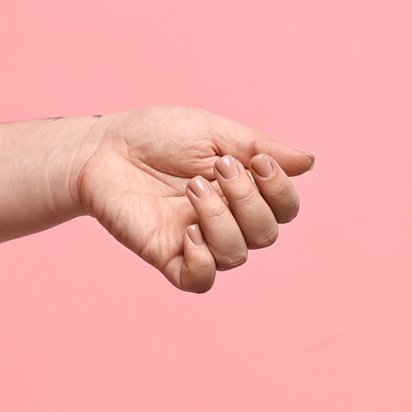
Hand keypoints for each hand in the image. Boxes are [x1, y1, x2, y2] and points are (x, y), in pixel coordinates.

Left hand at [70, 106, 313, 292]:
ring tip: (192, 188)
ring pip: (236, 255)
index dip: (280, 190)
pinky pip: (200, 280)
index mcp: (243, 192)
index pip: (285, 208)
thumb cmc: (157, 135)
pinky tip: (188, 232)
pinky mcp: (166, 255)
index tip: (255, 161)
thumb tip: (309, 161)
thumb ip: (257, 146)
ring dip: (221, 220)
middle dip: (247, 200)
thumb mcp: (210, 131)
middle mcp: (227, 220)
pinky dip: (203, 262)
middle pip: (266, 234)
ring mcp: (197, 240)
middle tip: (215, 170)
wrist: (102, 147)